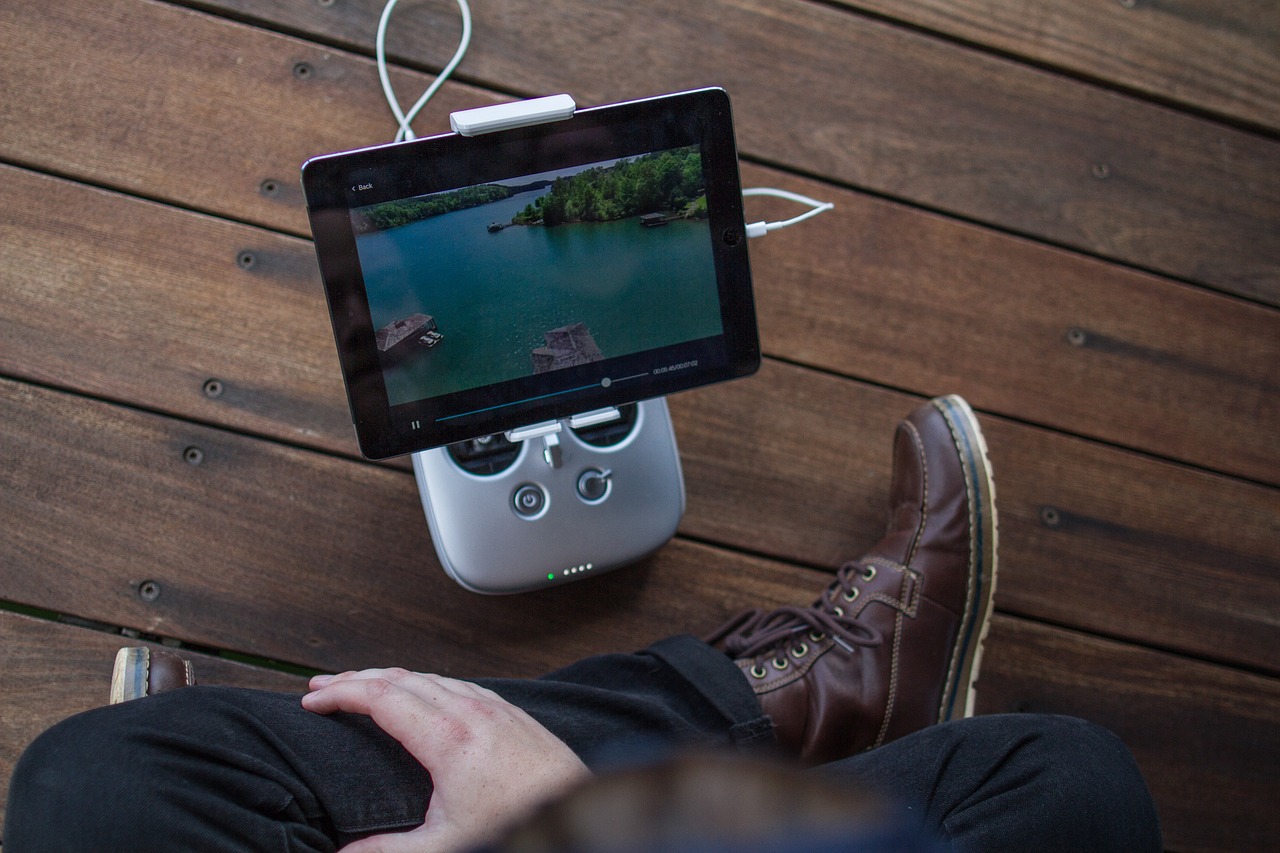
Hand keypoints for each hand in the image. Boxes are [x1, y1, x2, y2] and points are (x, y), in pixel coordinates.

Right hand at [302, 668, 590, 852]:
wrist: (580, 817)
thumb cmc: (520, 827)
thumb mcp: (446, 847)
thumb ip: (387, 850)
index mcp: (450, 738)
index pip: (382, 697)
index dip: (341, 693)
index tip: (311, 700)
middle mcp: (473, 711)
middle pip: (401, 678)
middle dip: (356, 678)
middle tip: (322, 687)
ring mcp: (496, 708)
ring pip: (431, 677)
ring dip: (390, 678)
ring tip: (361, 687)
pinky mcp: (513, 714)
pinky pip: (459, 684)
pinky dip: (426, 683)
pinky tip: (420, 694)